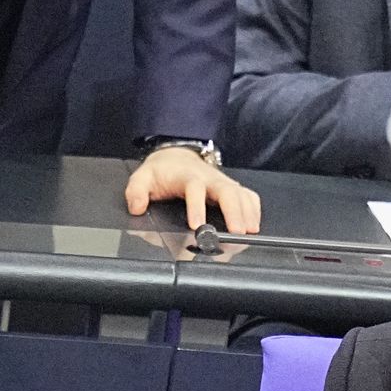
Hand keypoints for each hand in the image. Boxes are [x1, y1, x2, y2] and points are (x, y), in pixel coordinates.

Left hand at [123, 147, 260, 233]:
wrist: (175, 157)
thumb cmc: (162, 172)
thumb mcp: (142, 178)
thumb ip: (136, 192)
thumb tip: (137, 207)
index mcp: (188, 177)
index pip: (195, 189)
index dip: (197, 207)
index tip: (197, 225)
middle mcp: (209, 178)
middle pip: (227, 191)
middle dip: (234, 212)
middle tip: (236, 232)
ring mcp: (222, 182)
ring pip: (240, 194)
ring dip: (247, 213)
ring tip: (249, 233)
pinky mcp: (230, 187)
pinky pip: (247, 195)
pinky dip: (254, 209)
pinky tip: (254, 224)